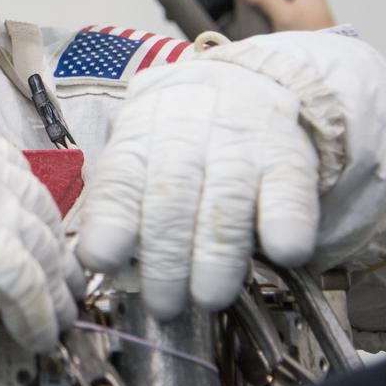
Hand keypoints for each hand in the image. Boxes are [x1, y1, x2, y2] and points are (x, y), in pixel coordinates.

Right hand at [0, 86, 83, 351]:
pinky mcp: (2, 261)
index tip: (29, 220)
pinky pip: (33, 295)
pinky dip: (40, 319)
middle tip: (60, 269)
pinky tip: (40, 336)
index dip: (24, 205)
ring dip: (55, 287)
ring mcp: (2, 217)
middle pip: (39, 215)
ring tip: (60, 311)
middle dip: (51, 245)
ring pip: (45, 256)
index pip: (12, 175)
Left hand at [77, 60, 319, 318]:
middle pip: (170, 200)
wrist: (245, 80)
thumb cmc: (177, 135)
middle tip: (164, 305)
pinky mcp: (288, 156)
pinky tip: (281, 253)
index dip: (110, 223)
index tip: (100, 260)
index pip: (120, 181)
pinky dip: (285, 224)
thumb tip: (97, 263)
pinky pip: (288, 192)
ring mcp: (239, 144)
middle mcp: (185, 135)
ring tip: (209, 297)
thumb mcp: (138, 152)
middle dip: (165, 260)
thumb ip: (120, 201)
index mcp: (139, 137)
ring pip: (225, 204)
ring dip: (217, 257)